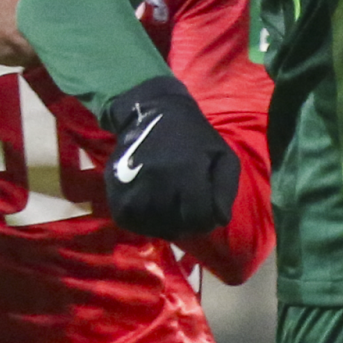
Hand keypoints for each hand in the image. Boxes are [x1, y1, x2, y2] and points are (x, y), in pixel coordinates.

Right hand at [101, 75, 239, 239]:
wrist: (150, 113)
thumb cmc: (192, 137)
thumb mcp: (221, 155)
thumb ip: (226, 189)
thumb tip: (219, 220)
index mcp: (187, 171)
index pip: (201, 219)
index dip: (206, 219)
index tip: (204, 210)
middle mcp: (158, 182)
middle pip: (178, 228)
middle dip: (187, 223)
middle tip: (186, 207)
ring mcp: (134, 190)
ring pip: (155, 229)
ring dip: (166, 224)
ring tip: (169, 206)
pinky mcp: (116, 197)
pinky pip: (134, 224)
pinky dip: (144, 221)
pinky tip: (152, 206)